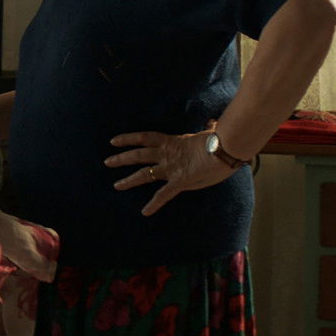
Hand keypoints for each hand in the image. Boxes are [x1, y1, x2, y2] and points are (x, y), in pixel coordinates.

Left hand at [105, 131, 237, 215]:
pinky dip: (154, 204)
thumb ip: (208, 130)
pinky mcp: (180, 180)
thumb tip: (212, 123)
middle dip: (121, 158)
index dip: (128, 138)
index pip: (146, 137)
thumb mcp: (212, 133)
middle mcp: (167, 154)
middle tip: (107, 162)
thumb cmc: (224, 140)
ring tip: (116, 185)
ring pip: (144, 173)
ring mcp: (172, 168)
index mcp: (173, 141)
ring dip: (129, 180)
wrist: (228, 146)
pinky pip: (164, 194)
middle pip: (138, 155)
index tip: (114, 140)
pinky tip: (145, 212)